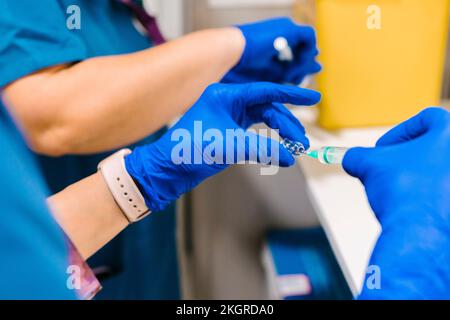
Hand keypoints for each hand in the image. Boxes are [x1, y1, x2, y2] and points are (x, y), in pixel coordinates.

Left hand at [125, 83, 319, 211]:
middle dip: (286, 123)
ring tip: (295, 146)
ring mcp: (229, 116)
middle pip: (267, 107)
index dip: (291, 94)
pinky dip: (268, 140)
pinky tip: (278, 149)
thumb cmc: (190, 150)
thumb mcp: (229, 147)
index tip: (312, 98)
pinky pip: (256, 131)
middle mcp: (229, 102)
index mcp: (226, 95)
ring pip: (263, 119)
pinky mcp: (229, 131)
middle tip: (300, 140)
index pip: (265, 91)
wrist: (169, 168)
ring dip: (279, 132)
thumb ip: (262, 149)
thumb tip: (290, 156)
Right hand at [222, 17, 320, 84]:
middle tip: (297, 80)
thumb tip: (298, 79)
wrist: (232, 51)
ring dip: (302, 64)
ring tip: (290, 77)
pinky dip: (305, 54)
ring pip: (308, 45)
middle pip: (304, 48)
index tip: (296, 80)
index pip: (296, 51)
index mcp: (276, 39)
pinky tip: (292, 67)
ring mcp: (287, 28)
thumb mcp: (269, 72)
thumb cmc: (242, 63)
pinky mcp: (290, 28)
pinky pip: (309, 39)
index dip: (300, 66)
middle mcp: (283, 32)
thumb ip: (284, 73)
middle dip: (305, 67)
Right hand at [343, 107, 449, 298]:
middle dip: (404, 158)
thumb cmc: (404, 191)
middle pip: (432, 148)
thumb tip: (350, 159)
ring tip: (394, 192)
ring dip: (413, 178)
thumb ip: (357, 156)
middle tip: (386, 170)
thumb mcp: (368, 164)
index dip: (400, 131)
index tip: (383, 149)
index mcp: (449, 136)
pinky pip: (441, 195)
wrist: (420, 233)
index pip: (428, 119)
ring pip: (436, 173)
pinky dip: (424, 198)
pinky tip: (407, 209)